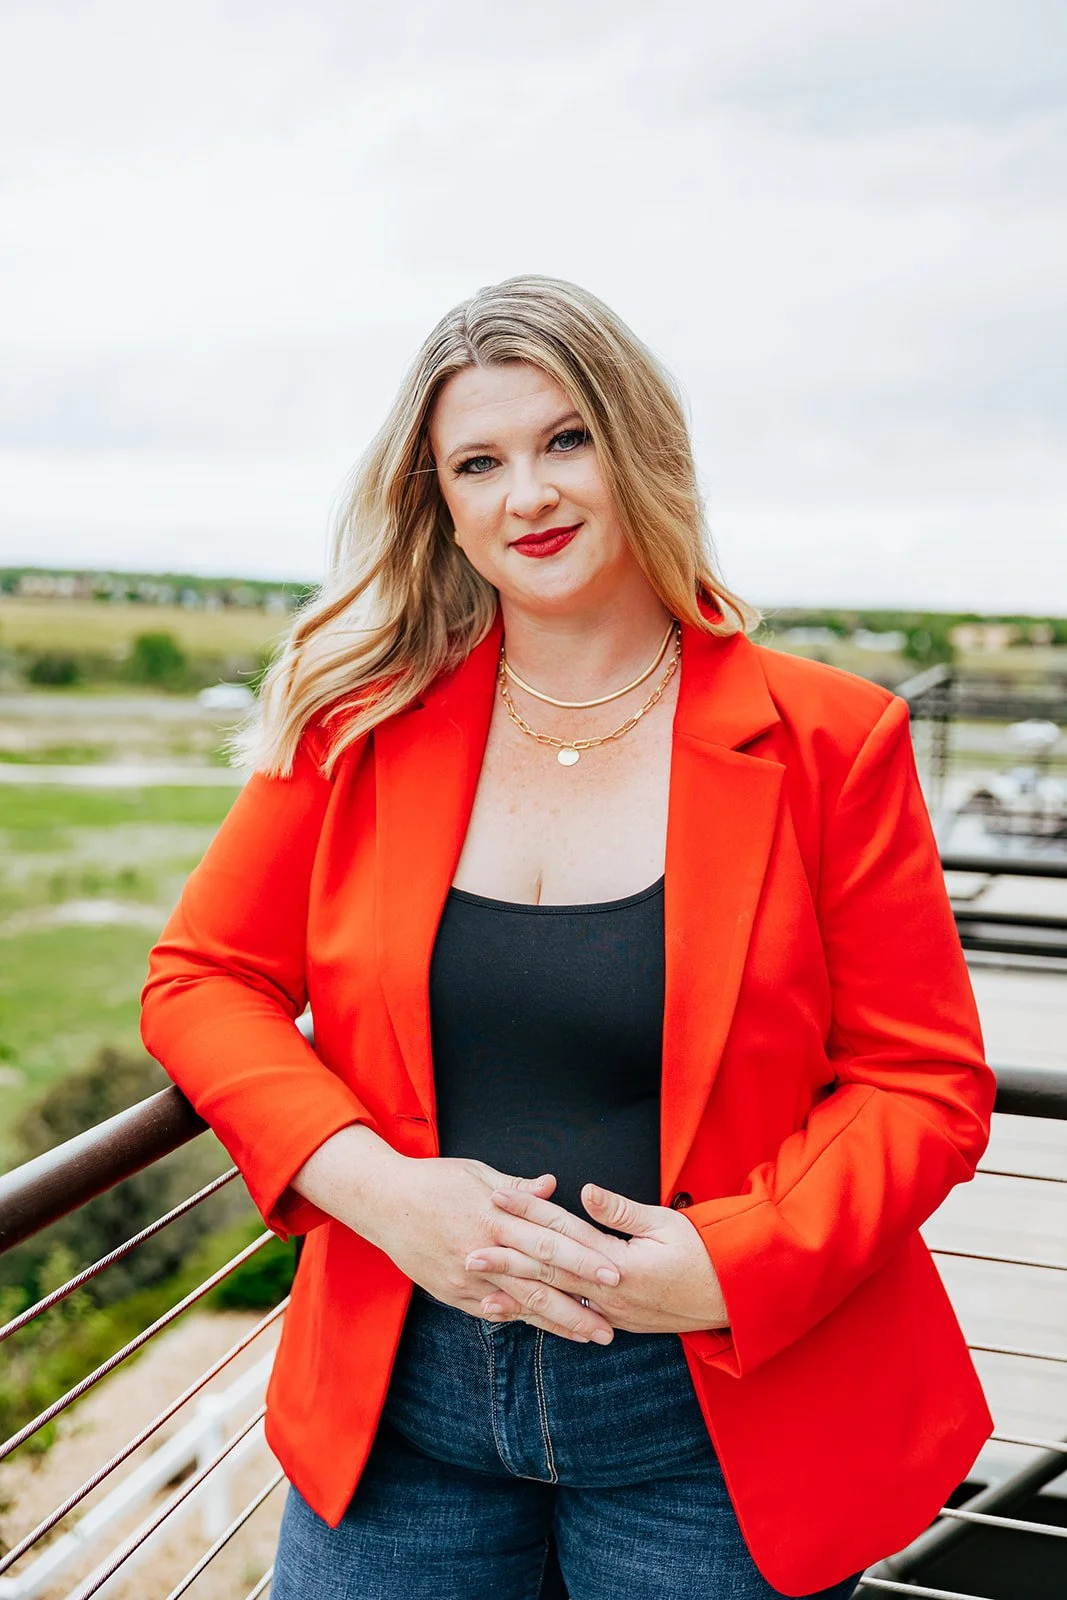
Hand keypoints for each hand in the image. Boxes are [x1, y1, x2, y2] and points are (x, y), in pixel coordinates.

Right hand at [353, 1155, 620, 1344]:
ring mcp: (467, 1275)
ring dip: (558, 1321)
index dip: (584, 1256)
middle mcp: (485, 1247)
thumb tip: (552, 1185)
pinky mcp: (451, 1292)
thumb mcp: (476, 1173)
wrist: (382, 1201)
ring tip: (590, 1335)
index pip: (550, 1238)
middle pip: (541, 1277)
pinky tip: (547, 1331)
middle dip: (581, 1301)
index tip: (615, 1272)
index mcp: (496, 1214)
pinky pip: (493, 1311)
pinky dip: (522, 1321)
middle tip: (613, 1321)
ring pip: (521, 1302)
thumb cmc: (433, 1181)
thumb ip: (517, 1188)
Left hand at [469, 1182, 728, 1335]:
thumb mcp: (666, 1223)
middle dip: (506, 1258)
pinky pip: (569, 1319)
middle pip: (549, 1270)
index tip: (497, 1197)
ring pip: (554, 1300)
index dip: (529, 1211)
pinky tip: (515, 1315)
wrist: (732, 1298)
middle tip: (468, 1252)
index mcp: (619, 1261)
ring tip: (480, 1289)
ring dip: (515, 1293)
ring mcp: (609, 1312)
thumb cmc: (704, 1253)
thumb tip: (584, 1191)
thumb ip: (621, 1211)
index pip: (564, 1230)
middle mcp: (608, 1291)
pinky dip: (539, 1316)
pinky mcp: (613, 1321)